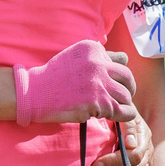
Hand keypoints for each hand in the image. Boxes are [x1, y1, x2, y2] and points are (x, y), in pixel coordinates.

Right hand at [15, 39, 137, 125]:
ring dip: (124, 103)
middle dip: (128, 88)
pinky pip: (123, 110)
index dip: (117, 75)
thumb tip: (125, 59)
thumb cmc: (55, 77)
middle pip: (127, 77)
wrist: (36, 92)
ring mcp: (99, 83)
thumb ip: (99, 57)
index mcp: (94, 50)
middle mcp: (98, 63)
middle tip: (123, 96)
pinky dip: (125, 114)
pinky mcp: (98, 103)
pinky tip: (120, 115)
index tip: (111, 83)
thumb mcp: (76, 57)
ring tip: (115, 107)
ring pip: (126, 95)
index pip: (120, 61)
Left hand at [88, 112, 151, 165]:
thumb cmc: (117, 110)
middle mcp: (147, 151)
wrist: (123, 113)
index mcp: (143, 136)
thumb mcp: (122, 110)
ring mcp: (146, 163)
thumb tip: (130, 144)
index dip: (114, 161)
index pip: (134, 155)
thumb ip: (126, 125)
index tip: (95, 164)